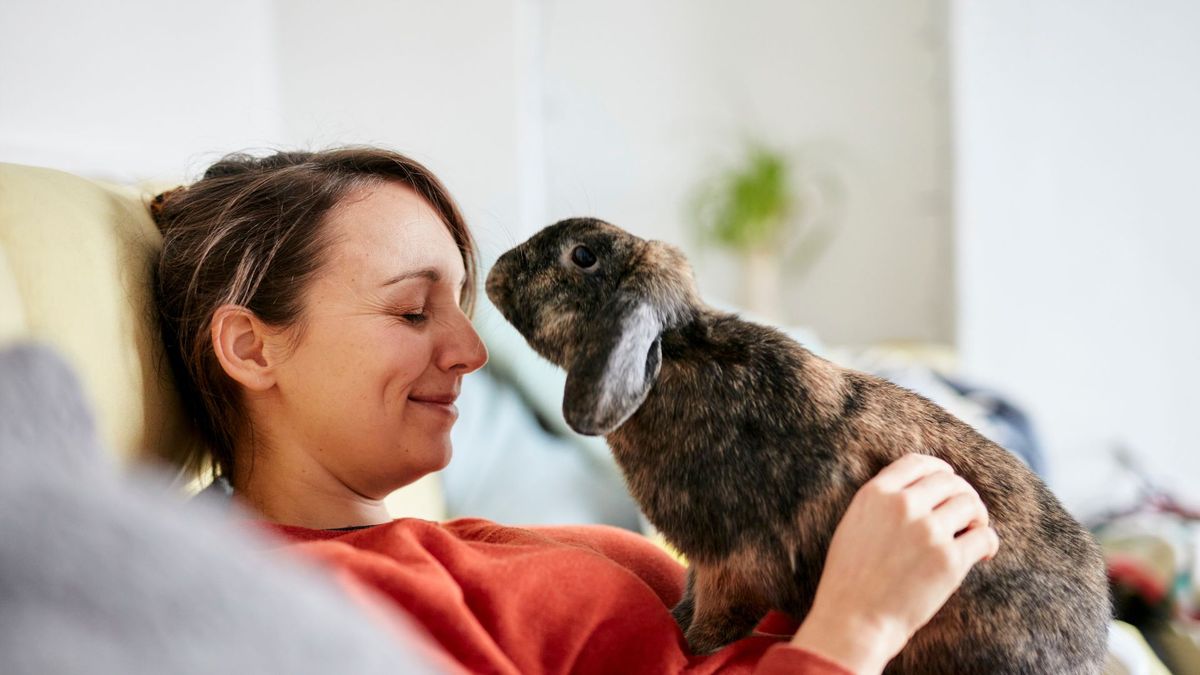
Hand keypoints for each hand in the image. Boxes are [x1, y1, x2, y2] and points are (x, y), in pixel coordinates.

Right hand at [790, 453, 999, 673]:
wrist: (854, 620)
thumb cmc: (851, 579)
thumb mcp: (854, 525)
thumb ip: (881, 503)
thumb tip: (917, 492)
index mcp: (875, 494)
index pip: (917, 462)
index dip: (939, 469)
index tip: (948, 480)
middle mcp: (902, 505)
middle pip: (950, 481)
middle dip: (962, 494)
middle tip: (966, 514)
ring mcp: (927, 531)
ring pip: (970, 504)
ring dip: (977, 517)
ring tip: (973, 533)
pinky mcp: (949, 560)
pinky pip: (984, 537)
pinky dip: (989, 543)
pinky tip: (983, 555)